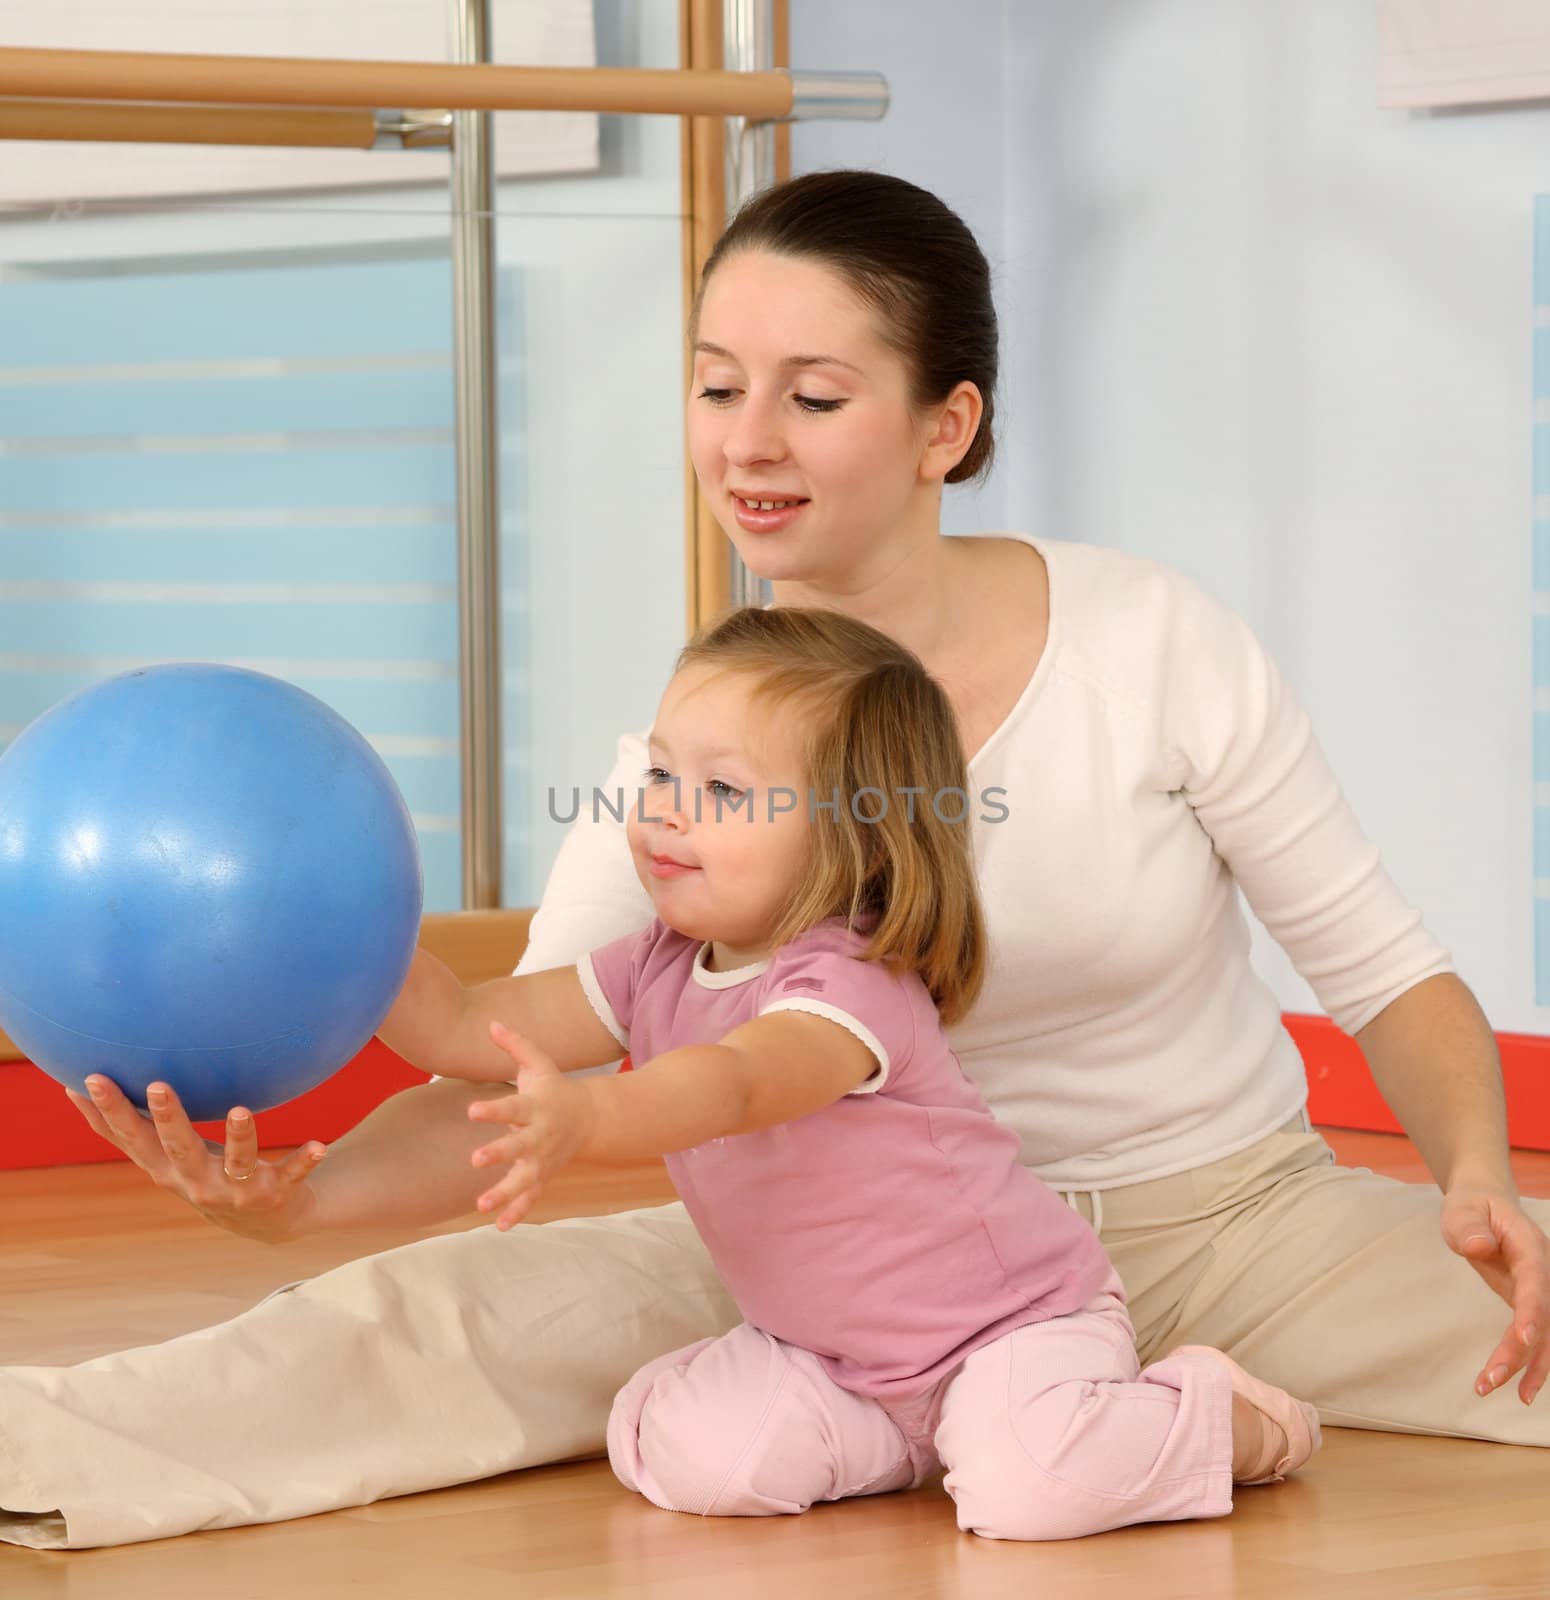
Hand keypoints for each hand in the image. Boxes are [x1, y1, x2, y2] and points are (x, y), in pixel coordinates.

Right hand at [64, 1075, 326, 1244]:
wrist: (268, 1222)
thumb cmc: (206, 1174)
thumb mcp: (166, 1155)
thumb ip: (129, 1128)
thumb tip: (73, 1085)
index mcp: (167, 1169)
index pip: (131, 1139)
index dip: (110, 1112)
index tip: (90, 1078)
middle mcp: (198, 1184)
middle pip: (179, 1149)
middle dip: (168, 1119)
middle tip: (159, 1085)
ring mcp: (237, 1192)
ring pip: (237, 1163)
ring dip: (239, 1137)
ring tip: (239, 1111)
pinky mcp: (277, 1194)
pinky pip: (292, 1174)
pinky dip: (304, 1160)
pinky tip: (318, 1145)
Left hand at [467, 1021, 593, 1229]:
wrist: (590, 1118)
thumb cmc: (555, 1088)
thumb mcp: (539, 1064)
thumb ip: (516, 1046)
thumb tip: (490, 1023)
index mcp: (536, 1107)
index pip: (512, 1107)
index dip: (493, 1110)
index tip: (472, 1112)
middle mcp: (540, 1136)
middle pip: (519, 1146)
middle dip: (499, 1153)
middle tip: (476, 1159)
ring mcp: (542, 1159)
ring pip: (524, 1179)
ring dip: (504, 1193)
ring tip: (481, 1205)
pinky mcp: (543, 1175)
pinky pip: (532, 1197)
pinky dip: (518, 1212)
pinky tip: (500, 1226)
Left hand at [1440, 1186, 1549, 1403]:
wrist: (1486, 1202)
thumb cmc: (1472, 1206)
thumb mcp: (1462, 1208)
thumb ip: (1469, 1227)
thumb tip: (1478, 1247)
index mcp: (1530, 1247)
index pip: (1536, 1282)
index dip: (1533, 1310)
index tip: (1524, 1336)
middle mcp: (1543, 1273)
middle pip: (1542, 1317)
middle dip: (1521, 1352)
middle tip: (1491, 1380)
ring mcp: (1540, 1290)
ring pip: (1543, 1335)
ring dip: (1525, 1365)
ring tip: (1490, 1389)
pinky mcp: (1530, 1302)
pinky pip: (1534, 1336)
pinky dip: (1526, 1360)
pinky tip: (1517, 1387)